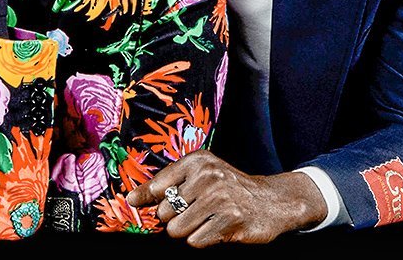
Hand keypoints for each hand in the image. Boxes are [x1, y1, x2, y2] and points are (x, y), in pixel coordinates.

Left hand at [124, 150, 326, 246]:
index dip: (149, 201)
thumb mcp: (199, 175)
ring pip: (177, 230)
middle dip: (175, 218)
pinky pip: (195, 241)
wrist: (272, 201)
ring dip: (188, 231)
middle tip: (195, 213)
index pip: (156, 187)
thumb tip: (130, 199)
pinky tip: (217, 229)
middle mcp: (208, 176)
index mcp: (197, 161)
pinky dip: (202, 240)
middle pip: (164, 213)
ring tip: (205, 221)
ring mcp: (220, 199)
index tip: (147, 205)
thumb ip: (164, 185)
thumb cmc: (229, 188)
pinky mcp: (230, 221)